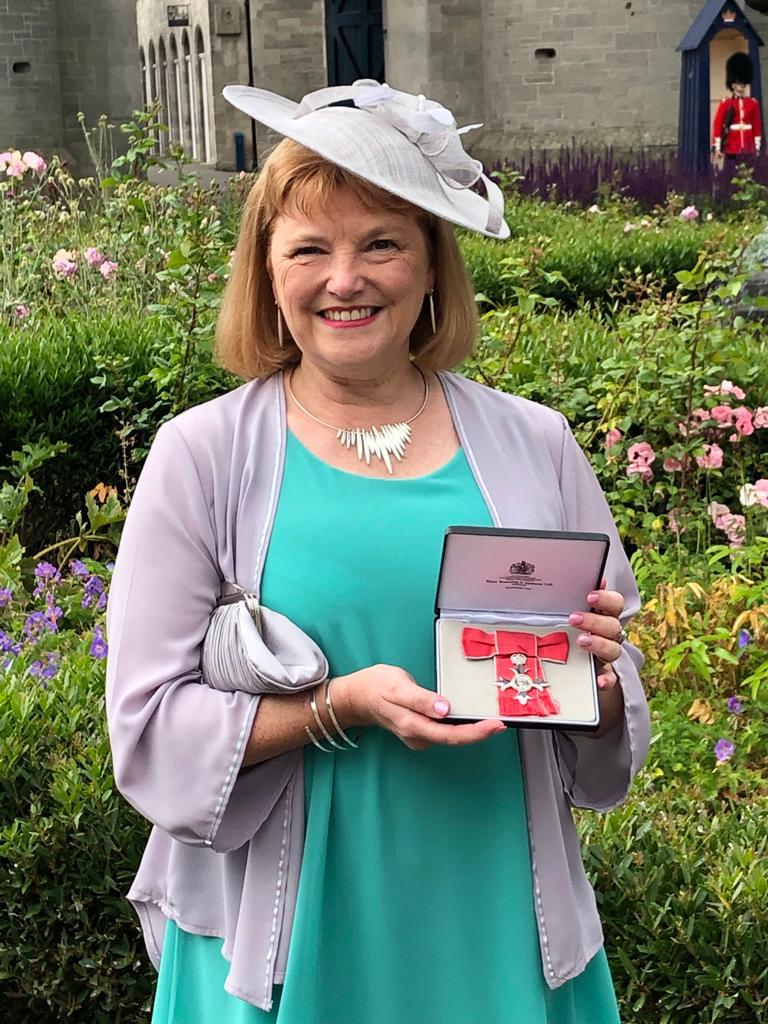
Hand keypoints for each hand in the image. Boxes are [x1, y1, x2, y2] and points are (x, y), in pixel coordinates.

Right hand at [332, 664, 505, 750]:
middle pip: (455, 739)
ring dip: (472, 730)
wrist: (357, 697)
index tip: (495, 725)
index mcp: (413, 725)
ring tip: (493, 719)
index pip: (450, 735)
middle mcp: (419, 736)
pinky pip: (445, 731)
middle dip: (480, 732)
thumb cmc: (376, 687)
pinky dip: (461, 726)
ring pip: (451, 737)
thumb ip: (421, 699)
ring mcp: (420, 736)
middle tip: (502, 722)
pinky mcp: (421, 731)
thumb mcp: (397, 686)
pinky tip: (472, 717)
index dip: (476, 732)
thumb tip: (445, 709)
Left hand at [568, 581, 625, 730]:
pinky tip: (599, 681)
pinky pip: (610, 678)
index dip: (606, 599)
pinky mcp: (604, 676)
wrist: (573, 667)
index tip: (589, 596)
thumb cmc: (565, 633)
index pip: (614, 603)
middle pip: (613, 625)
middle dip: (594, 621)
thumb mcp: (561, 616)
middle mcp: (608, 635)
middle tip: (573, 618)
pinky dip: (606, 679)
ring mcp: (607, 656)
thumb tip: (538, 580)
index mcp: (601, 617)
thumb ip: (560, 602)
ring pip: (613, 649)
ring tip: (581, 641)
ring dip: (599, 644)